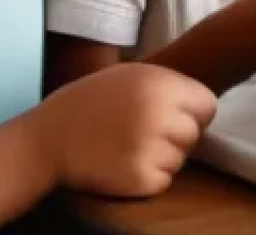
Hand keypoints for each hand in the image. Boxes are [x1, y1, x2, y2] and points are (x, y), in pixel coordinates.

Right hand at [34, 62, 216, 197]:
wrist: (48, 137)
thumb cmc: (91, 100)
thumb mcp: (132, 74)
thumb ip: (167, 84)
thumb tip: (200, 100)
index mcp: (161, 84)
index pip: (207, 104)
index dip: (193, 112)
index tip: (175, 116)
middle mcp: (160, 114)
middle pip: (194, 133)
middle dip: (177, 136)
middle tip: (146, 133)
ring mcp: (150, 147)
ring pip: (180, 158)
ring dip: (163, 157)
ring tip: (130, 146)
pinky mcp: (139, 178)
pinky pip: (163, 181)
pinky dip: (149, 178)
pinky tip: (124, 164)